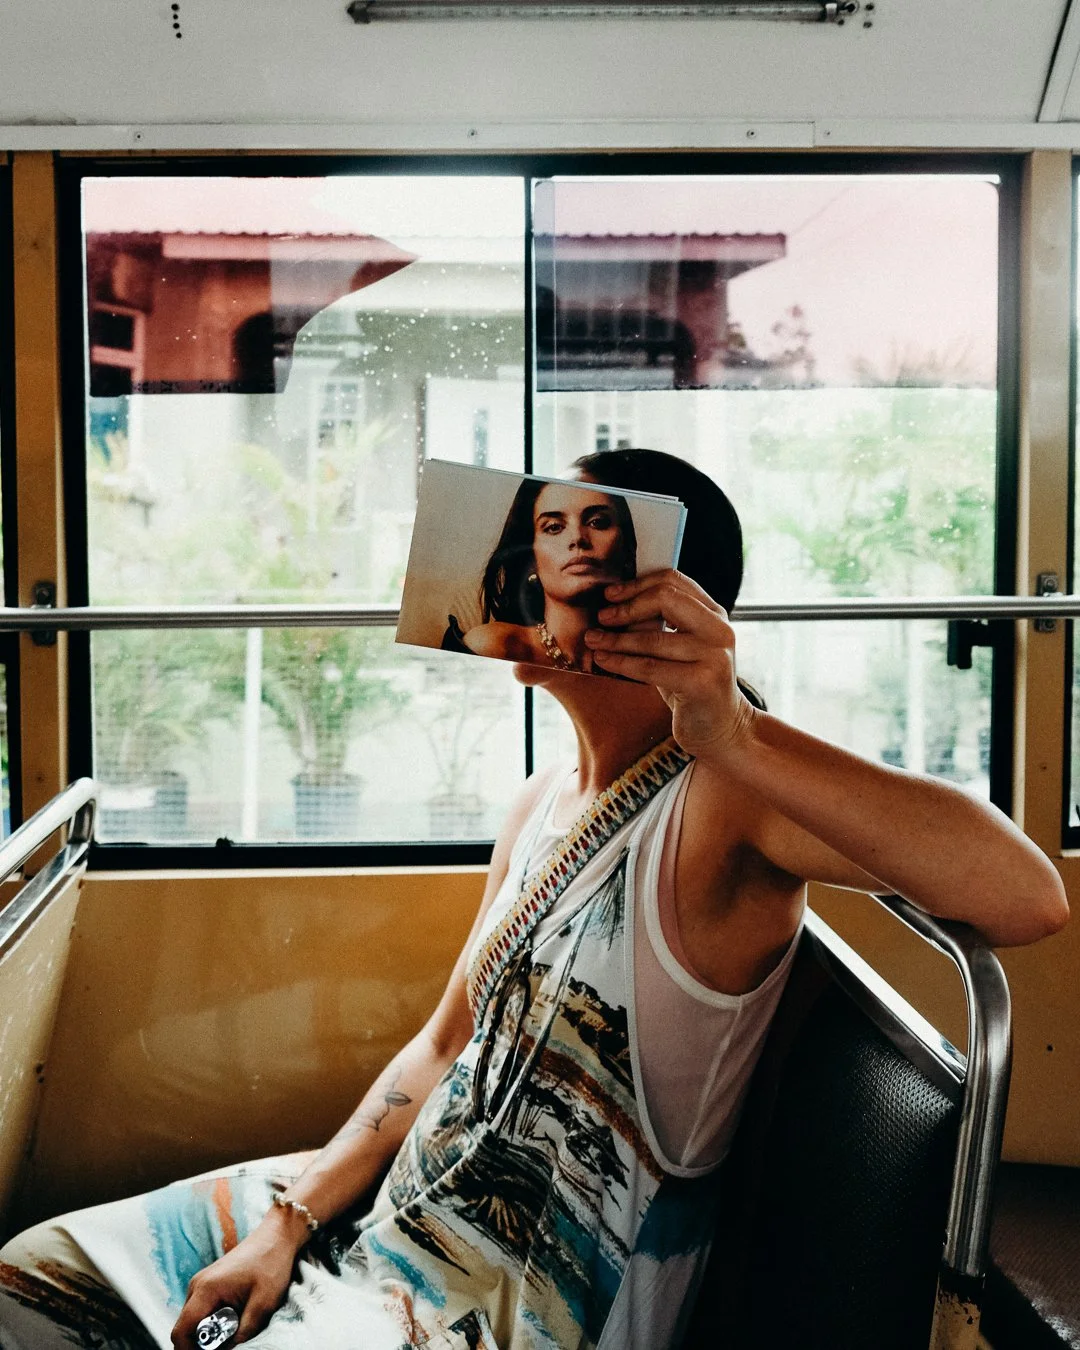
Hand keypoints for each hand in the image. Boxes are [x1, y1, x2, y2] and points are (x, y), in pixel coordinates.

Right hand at [170, 1215, 302, 1347]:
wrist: (278, 1237)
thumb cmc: (272, 1265)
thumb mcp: (263, 1304)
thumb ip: (243, 1333)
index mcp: (206, 1289)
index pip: (181, 1332)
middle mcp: (197, 1286)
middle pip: (185, 1328)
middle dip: (201, 1343)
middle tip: (227, 1344)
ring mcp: (202, 1284)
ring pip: (193, 1321)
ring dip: (208, 1333)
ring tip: (234, 1330)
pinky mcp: (209, 1285)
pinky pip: (202, 1312)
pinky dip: (213, 1322)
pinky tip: (234, 1319)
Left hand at [584, 570, 756, 761]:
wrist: (721, 728)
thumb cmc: (692, 685)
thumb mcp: (680, 647)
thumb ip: (661, 624)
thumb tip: (613, 605)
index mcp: (715, 614)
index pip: (674, 581)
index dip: (638, 584)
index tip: (610, 594)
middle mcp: (719, 630)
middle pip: (665, 599)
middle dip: (627, 607)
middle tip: (601, 617)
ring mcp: (714, 656)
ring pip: (652, 638)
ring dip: (616, 639)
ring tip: (593, 640)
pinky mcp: (702, 683)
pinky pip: (650, 667)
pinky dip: (621, 663)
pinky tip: (603, 661)